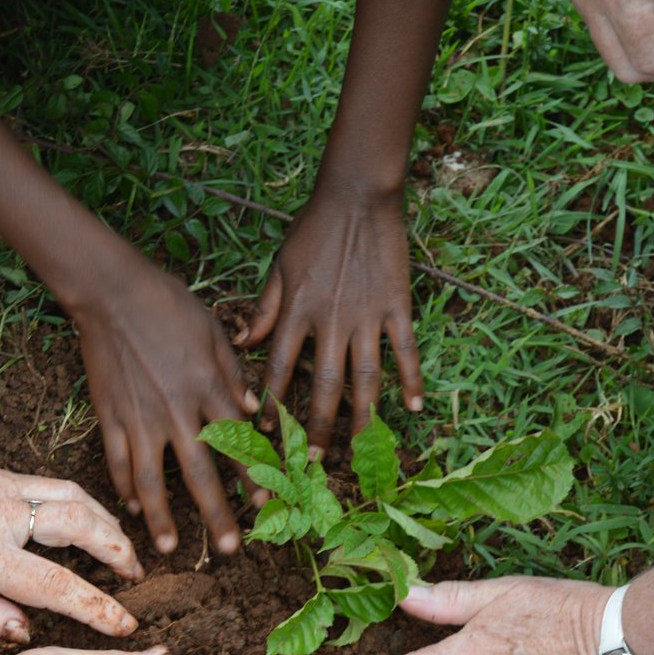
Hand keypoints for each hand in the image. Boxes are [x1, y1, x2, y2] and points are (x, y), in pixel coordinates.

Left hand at [0, 445, 142, 640]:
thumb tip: (24, 629)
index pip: (57, 586)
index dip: (97, 608)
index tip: (124, 623)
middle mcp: (2, 514)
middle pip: (81, 526)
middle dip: (117, 550)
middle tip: (136, 573)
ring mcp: (0, 486)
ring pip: (73, 496)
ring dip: (105, 520)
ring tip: (121, 544)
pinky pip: (51, 483)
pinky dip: (79, 501)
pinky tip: (85, 517)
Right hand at [74, 249, 259, 554]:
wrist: (112, 291)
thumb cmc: (168, 304)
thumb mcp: (214, 332)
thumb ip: (235, 375)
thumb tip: (257, 412)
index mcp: (209, 388)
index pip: (239, 444)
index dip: (254, 479)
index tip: (266, 507)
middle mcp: (177, 410)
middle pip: (200, 473)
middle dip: (216, 514)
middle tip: (228, 548)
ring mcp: (140, 416)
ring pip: (152, 478)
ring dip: (162, 516)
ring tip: (170, 546)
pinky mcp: (110, 414)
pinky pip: (117, 459)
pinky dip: (123, 486)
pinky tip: (131, 507)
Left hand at [240, 187, 422, 455]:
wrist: (357, 195)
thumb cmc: (313, 228)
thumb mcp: (279, 266)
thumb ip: (264, 309)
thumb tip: (241, 344)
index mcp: (297, 311)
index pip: (278, 368)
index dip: (270, 402)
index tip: (264, 432)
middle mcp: (330, 321)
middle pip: (322, 385)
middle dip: (316, 426)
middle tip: (312, 459)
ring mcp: (367, 316)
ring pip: (365, 377)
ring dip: (362, 417)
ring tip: (363, 450)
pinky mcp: (397, 307)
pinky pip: (405, 350)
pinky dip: (410, 379)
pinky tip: (412, 408)